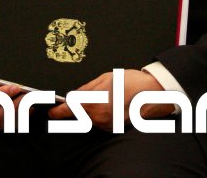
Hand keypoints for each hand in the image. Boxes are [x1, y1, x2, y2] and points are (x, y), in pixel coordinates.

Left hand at [48, 69, 173, 129]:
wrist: (154, 93)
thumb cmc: (130, 82)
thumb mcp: (104, 79)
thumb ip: (85, 89)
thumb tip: (73, 96)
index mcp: (94, 103)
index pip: (69, 110)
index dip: (58, 112)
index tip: (52, 112)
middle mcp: (100, 118)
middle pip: (79, 114)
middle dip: (79, 106)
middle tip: (90, 94)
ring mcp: (107, 125)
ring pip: (89, 118)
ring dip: (90, 109)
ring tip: (105, 96)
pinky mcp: (114, 128)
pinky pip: (99, 121)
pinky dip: (100, 113)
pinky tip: (110, 103)